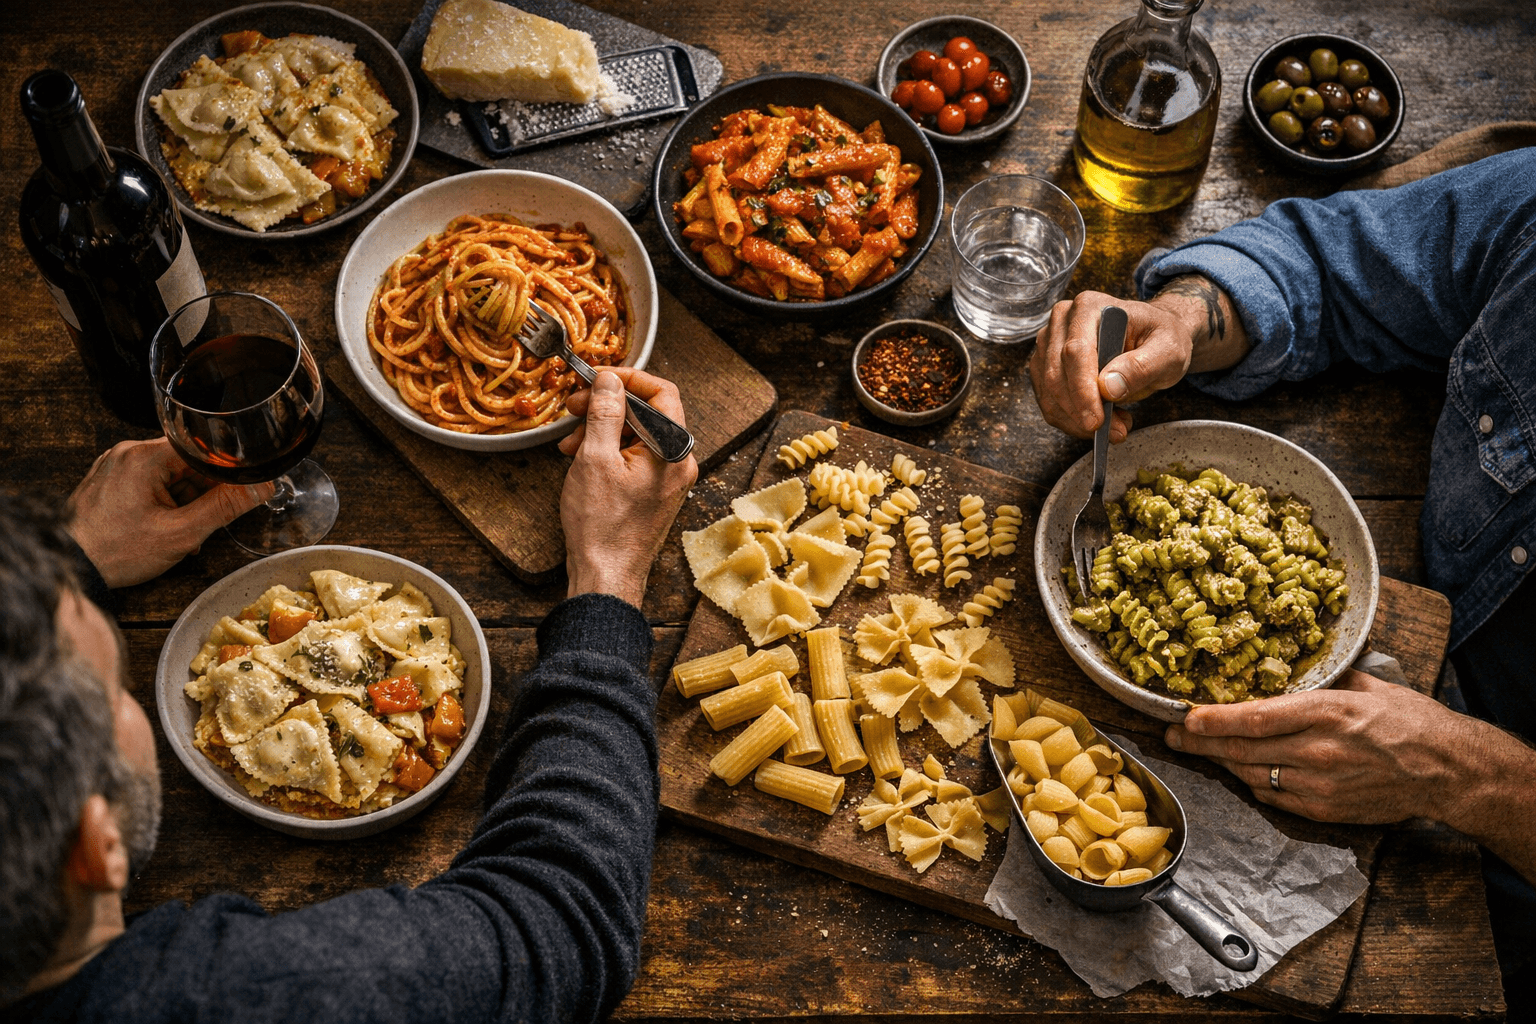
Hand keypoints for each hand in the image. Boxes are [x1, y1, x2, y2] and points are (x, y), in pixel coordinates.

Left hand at [67, 439, 275, 587]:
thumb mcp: (181, 533)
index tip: (239, 492)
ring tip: (180, 532)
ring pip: (171, 475)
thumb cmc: (116, 552)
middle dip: (203, 493)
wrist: (73, 569)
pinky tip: (165, 527)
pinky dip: (166, 503)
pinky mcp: (111, 481)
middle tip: (201, 524)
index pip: (203, 449)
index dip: (226, 472)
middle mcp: (127, 453)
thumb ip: (225, 506)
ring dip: (185, 502)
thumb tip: (261, 487)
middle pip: (188, 462)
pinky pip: (151, 483)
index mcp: (144, 456)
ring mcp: (117, 466)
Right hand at [557, 368, 696, 606]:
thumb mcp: (595, 459)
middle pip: (648, 412)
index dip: (628, 378)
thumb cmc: (603, 527)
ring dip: (602, 428)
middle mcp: (678, 462)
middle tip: (574, 405)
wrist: (606, 575)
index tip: (597, 378)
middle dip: (608, 405)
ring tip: (570, 440)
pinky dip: (607, 450)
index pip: (662, 392)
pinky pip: (633, 456)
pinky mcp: (653, 491)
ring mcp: (667, 478)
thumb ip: (604, 413)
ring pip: (636, 434)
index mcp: (673, 450)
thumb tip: (609, 381)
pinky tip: (580, 457)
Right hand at [1027, 277, 1247, 441]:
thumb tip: (1108, 387)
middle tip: (1115, 433)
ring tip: (1116, 426)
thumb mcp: (1169, 350)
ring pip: (1049, 393)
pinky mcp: (1046, 367)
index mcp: (1090, 307)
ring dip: (1077, 420)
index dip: (1082, 390)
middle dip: (1081, 412)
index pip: (1075, 351)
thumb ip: (1142, 366)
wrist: (1154, 339)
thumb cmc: (1161, 338)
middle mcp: (1062, 321)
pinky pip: (1050, 403)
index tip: (1096, 420)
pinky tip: (1101, 419)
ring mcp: (1049, 344)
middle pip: (1056, 374)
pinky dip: (1072, 421)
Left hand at [1166, 670, 1490, 823]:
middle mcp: (1317, 750)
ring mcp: (1318, 785)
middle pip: (1242, 749)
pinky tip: (1239, 768)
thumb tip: (1287, 666)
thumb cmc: (1411, 722)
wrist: (1448, 772)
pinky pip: (1271, 796)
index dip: (1214, 719)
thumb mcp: (1366, 685)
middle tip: (1171, 735)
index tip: (1184, 716)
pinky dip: (1250, 781)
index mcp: (1326, 712)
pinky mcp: (1323, 810)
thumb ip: (1323, 679)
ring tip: (1197, 748)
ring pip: (1251, 774)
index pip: (1256, 717)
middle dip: (1199, 743)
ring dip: (1220, 761)